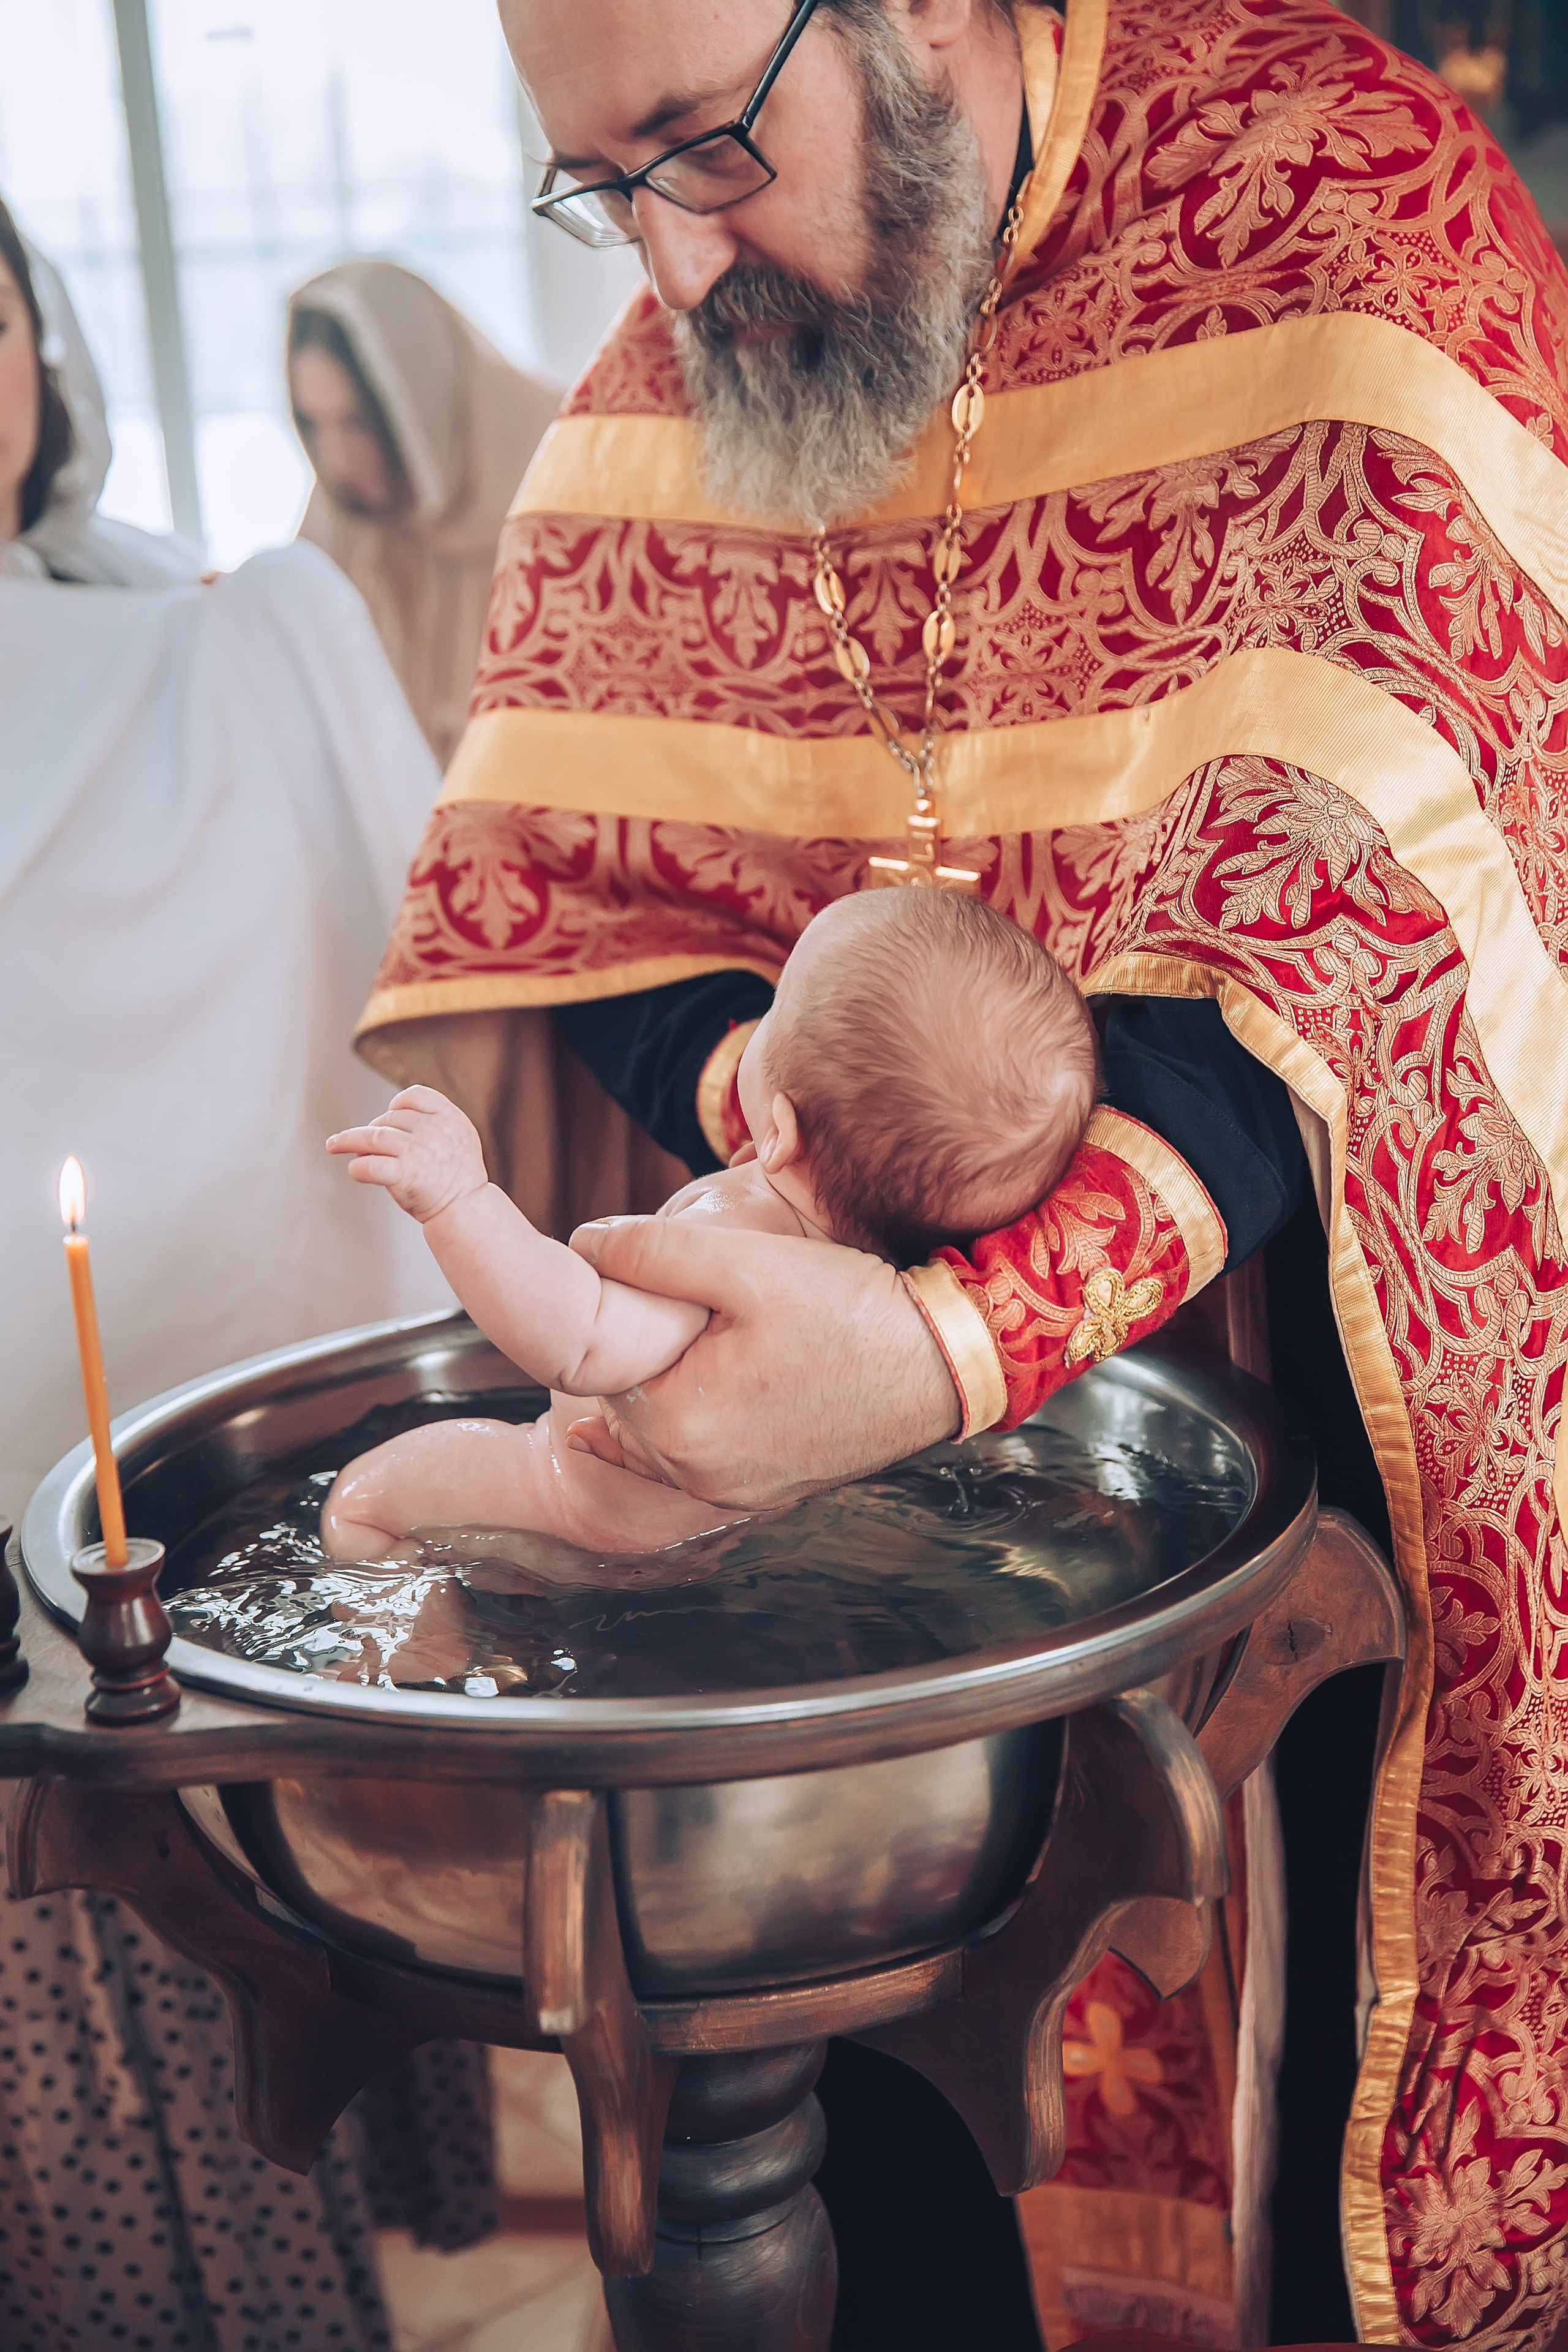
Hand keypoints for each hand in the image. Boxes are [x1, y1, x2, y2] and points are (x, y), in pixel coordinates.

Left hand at [327, 1086, 487, 1223]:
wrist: (467, 1210)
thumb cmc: (459, 1179)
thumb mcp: (460, 1139)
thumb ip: (434, 1124)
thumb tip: (388, 1119)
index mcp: (450, 1118)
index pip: (416, 1095)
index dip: (398, 1104)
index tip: (388, 1115)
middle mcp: (433, 1130)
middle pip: (389, 1118)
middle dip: (375, 1130)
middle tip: (366, 1145)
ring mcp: (417, 1151)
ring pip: (372, 1136)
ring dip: (349, 1140)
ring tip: (334, 1144)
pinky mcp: (404, 1174)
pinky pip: (369, 1165)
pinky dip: (357, 1168)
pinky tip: (355, 1171)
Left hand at [568, 1219, 960, 1509]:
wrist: (945, 1361)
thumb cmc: (849, 1309)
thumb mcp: (745, 1263)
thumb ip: (651, 1252)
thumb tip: (583, 1243)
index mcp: (676, 1425)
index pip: (603, 1366)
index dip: (623, 1317)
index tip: (652, 1288)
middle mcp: (695, 1476)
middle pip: (631, 1401)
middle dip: (648, 1354)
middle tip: (689, 1308)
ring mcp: (732, 1491)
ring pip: (666, 1429)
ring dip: (675, 1384)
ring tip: (715, 1338)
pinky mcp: (766, 1490)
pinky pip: (703, 1453)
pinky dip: (702, 1417)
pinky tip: (711, 1387)